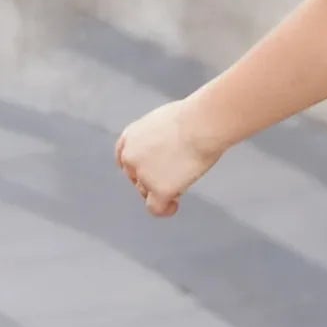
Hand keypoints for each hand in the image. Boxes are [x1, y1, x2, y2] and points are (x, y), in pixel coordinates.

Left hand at [114, 96, 221, 216]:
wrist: (202, 124)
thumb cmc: (194, 117)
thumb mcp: (166, 121)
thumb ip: (158, 137)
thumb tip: (169, 149)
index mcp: (131, 136)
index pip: (124, 158)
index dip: (138, 166)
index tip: (151, 170)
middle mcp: (130, 157)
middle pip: (135, 177)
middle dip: (151, 179)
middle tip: (173, 175)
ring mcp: (143, 175)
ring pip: (147, 192)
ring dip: (161, 190)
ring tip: (183, 181)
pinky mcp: (158, 189)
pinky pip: (156, 208)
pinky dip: (165, 209)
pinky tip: (175, 205)